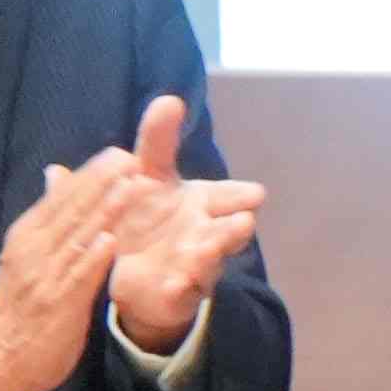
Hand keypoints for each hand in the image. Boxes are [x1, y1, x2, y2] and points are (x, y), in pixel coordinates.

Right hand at [0, 151, 131, 390]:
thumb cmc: (23, 306)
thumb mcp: (31, 254)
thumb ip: (49, 218)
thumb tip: (56, 174)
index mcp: (29, 235)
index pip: (61, 198)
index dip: (91, 175)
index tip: (120, 153)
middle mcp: (34, 249)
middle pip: (70, 210)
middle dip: (102, 183)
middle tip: (132, 157)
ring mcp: (44, 276)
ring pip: (78, 237)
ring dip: (106, 211)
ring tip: (132, 187)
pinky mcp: (55, 304)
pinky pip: (76, 277)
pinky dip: (92, 258)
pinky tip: (111, 241)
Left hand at [97, 94, 262, 352]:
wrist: (134, 274)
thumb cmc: (149, 216)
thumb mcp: (147, 175)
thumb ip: (157, 141)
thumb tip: (169, 100)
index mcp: (203, 201)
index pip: (229, 194)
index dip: (241, 195)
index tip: (256, 195)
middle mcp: (207, 231)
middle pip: (231, 228)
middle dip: (236, 225)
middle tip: (244, 219)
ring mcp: (197, 263)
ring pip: (211, 258)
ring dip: (212, 253)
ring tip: (208, 249)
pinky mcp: (179, 290)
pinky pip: (184, 290)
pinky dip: (182, 286)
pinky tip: (176, 282)